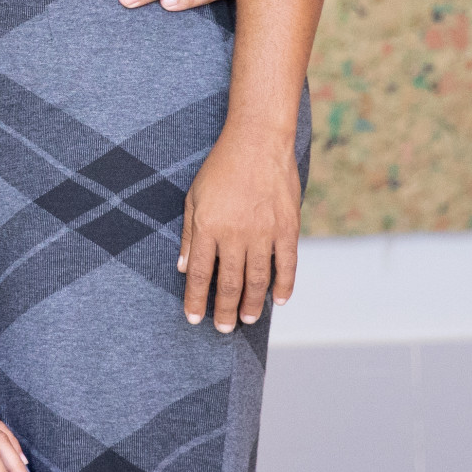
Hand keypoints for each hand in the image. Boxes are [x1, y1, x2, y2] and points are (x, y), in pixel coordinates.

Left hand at [178, 125, 301, 331]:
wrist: (257, 141)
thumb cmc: (221, 167)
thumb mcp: (194, 196)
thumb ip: (190, 234)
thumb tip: (184, 267)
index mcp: (208, 227)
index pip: (200, 275)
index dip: (196, 300)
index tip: (193, 319)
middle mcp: (236, 235)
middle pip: (228, 284)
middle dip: (223, 310)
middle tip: (222, 329)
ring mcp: (264, 233)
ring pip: (257, 280)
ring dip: (251, 304)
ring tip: (245, 320)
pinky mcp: (288, 228)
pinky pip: (287, 265)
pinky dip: (284, 287)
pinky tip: (278, 301)